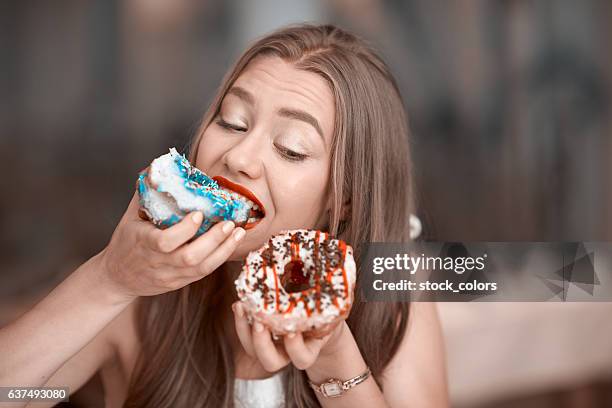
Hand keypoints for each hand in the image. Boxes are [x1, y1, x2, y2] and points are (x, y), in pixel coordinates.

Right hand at [95, 191, 245, 301]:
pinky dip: (220, 257)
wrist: (119, 278)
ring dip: (224, 250)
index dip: (185, 230)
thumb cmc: (126, 241)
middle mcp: (159, 263)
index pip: (166, 242)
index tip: (199, 214)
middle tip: (230, 223)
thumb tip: (157, 165)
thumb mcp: (130, 216)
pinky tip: (231, 243)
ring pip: (201, 268)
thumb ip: (145, 193)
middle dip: (214, 240)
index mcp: (144, 244)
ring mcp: (171, 275)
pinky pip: (203, 273)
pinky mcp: (180, 282)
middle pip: (190, 257)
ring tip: (238, 232)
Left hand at [231, 301, 345, 371]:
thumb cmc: (326, 312)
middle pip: (270, 362)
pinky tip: (239, 303)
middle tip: (260, 322)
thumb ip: (331, 303)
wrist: (318, 316)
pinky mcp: (260, 333)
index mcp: (308, 350)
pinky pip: (246, 333)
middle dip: (262, 344)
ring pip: (252, 351)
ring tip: (241, 307)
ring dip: (243, 331)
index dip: (295, 348)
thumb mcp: (331, 308)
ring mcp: (271, 344)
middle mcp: (286, 352)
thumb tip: (335, 278)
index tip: (292, 331)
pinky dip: (240, 319)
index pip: (302, 358)